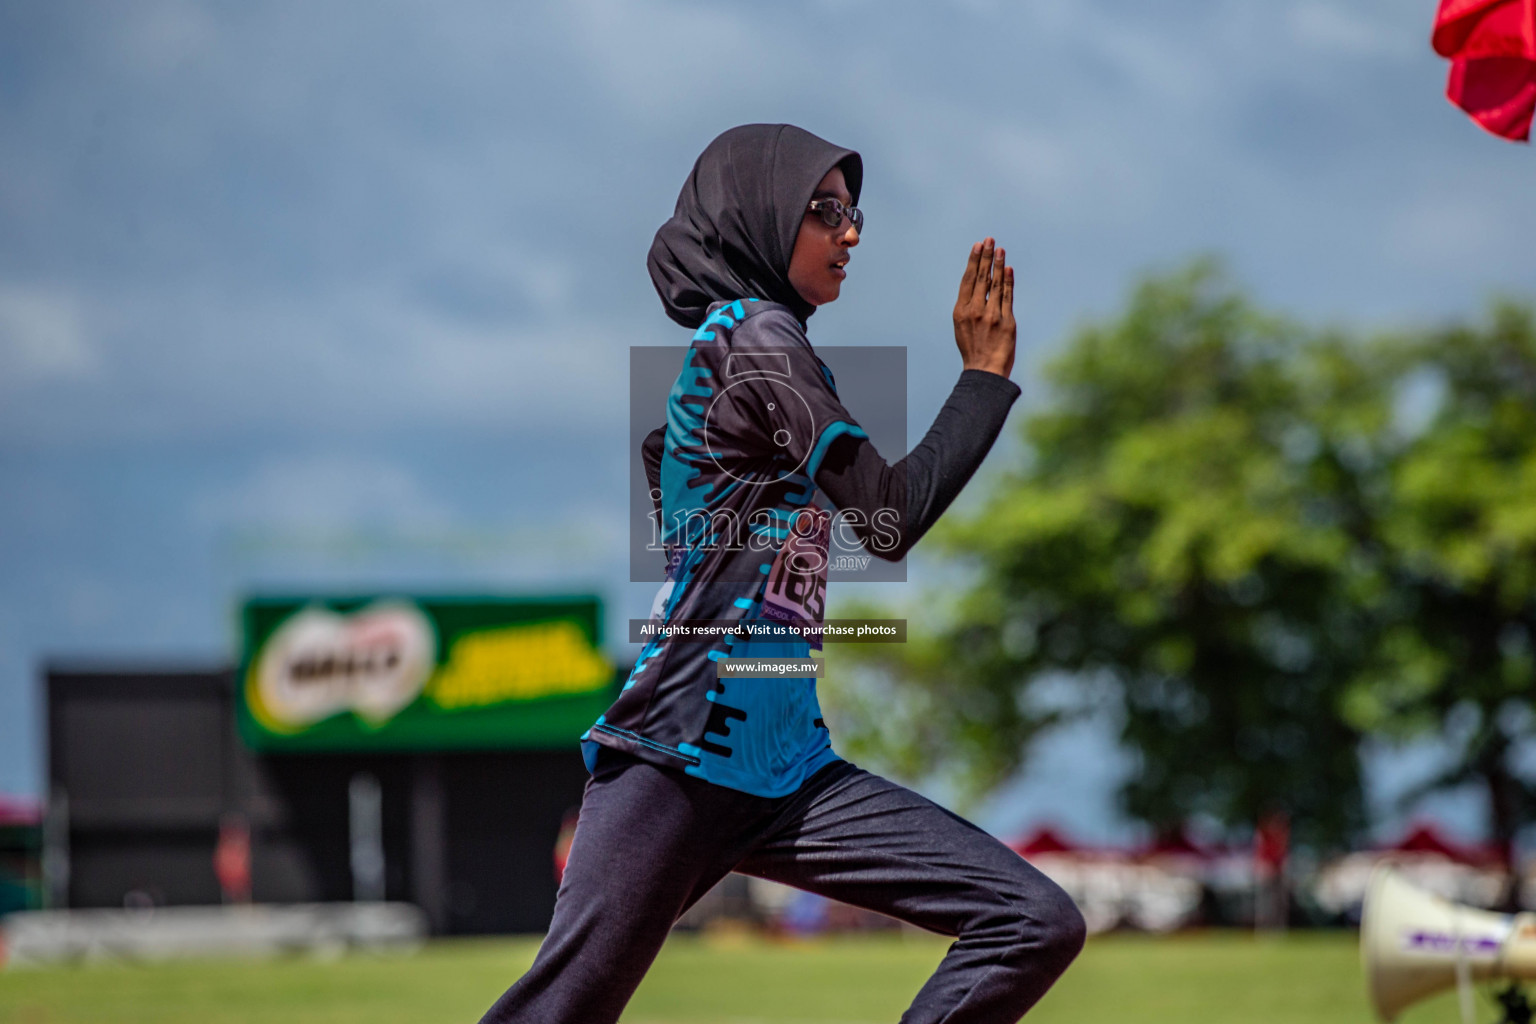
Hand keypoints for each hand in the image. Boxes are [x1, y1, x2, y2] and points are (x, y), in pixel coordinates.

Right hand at [952, 238, 1015, 377]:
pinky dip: (1008, 281)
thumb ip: (970, 307)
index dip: (973, 261)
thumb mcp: (963, 327)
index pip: (968, 281)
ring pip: (994, 284)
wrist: (984, 371)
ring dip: (998, 264)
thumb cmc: (974, 349)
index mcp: (961, 312)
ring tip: (1000, 248)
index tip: (978, 246)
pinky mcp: (1006, 322)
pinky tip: (1008, 268)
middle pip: (981, 278)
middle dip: (986, 257)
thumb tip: (980, 286)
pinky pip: (1007, 297)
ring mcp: (991, 316)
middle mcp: (974, 311)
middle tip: (989, 239)